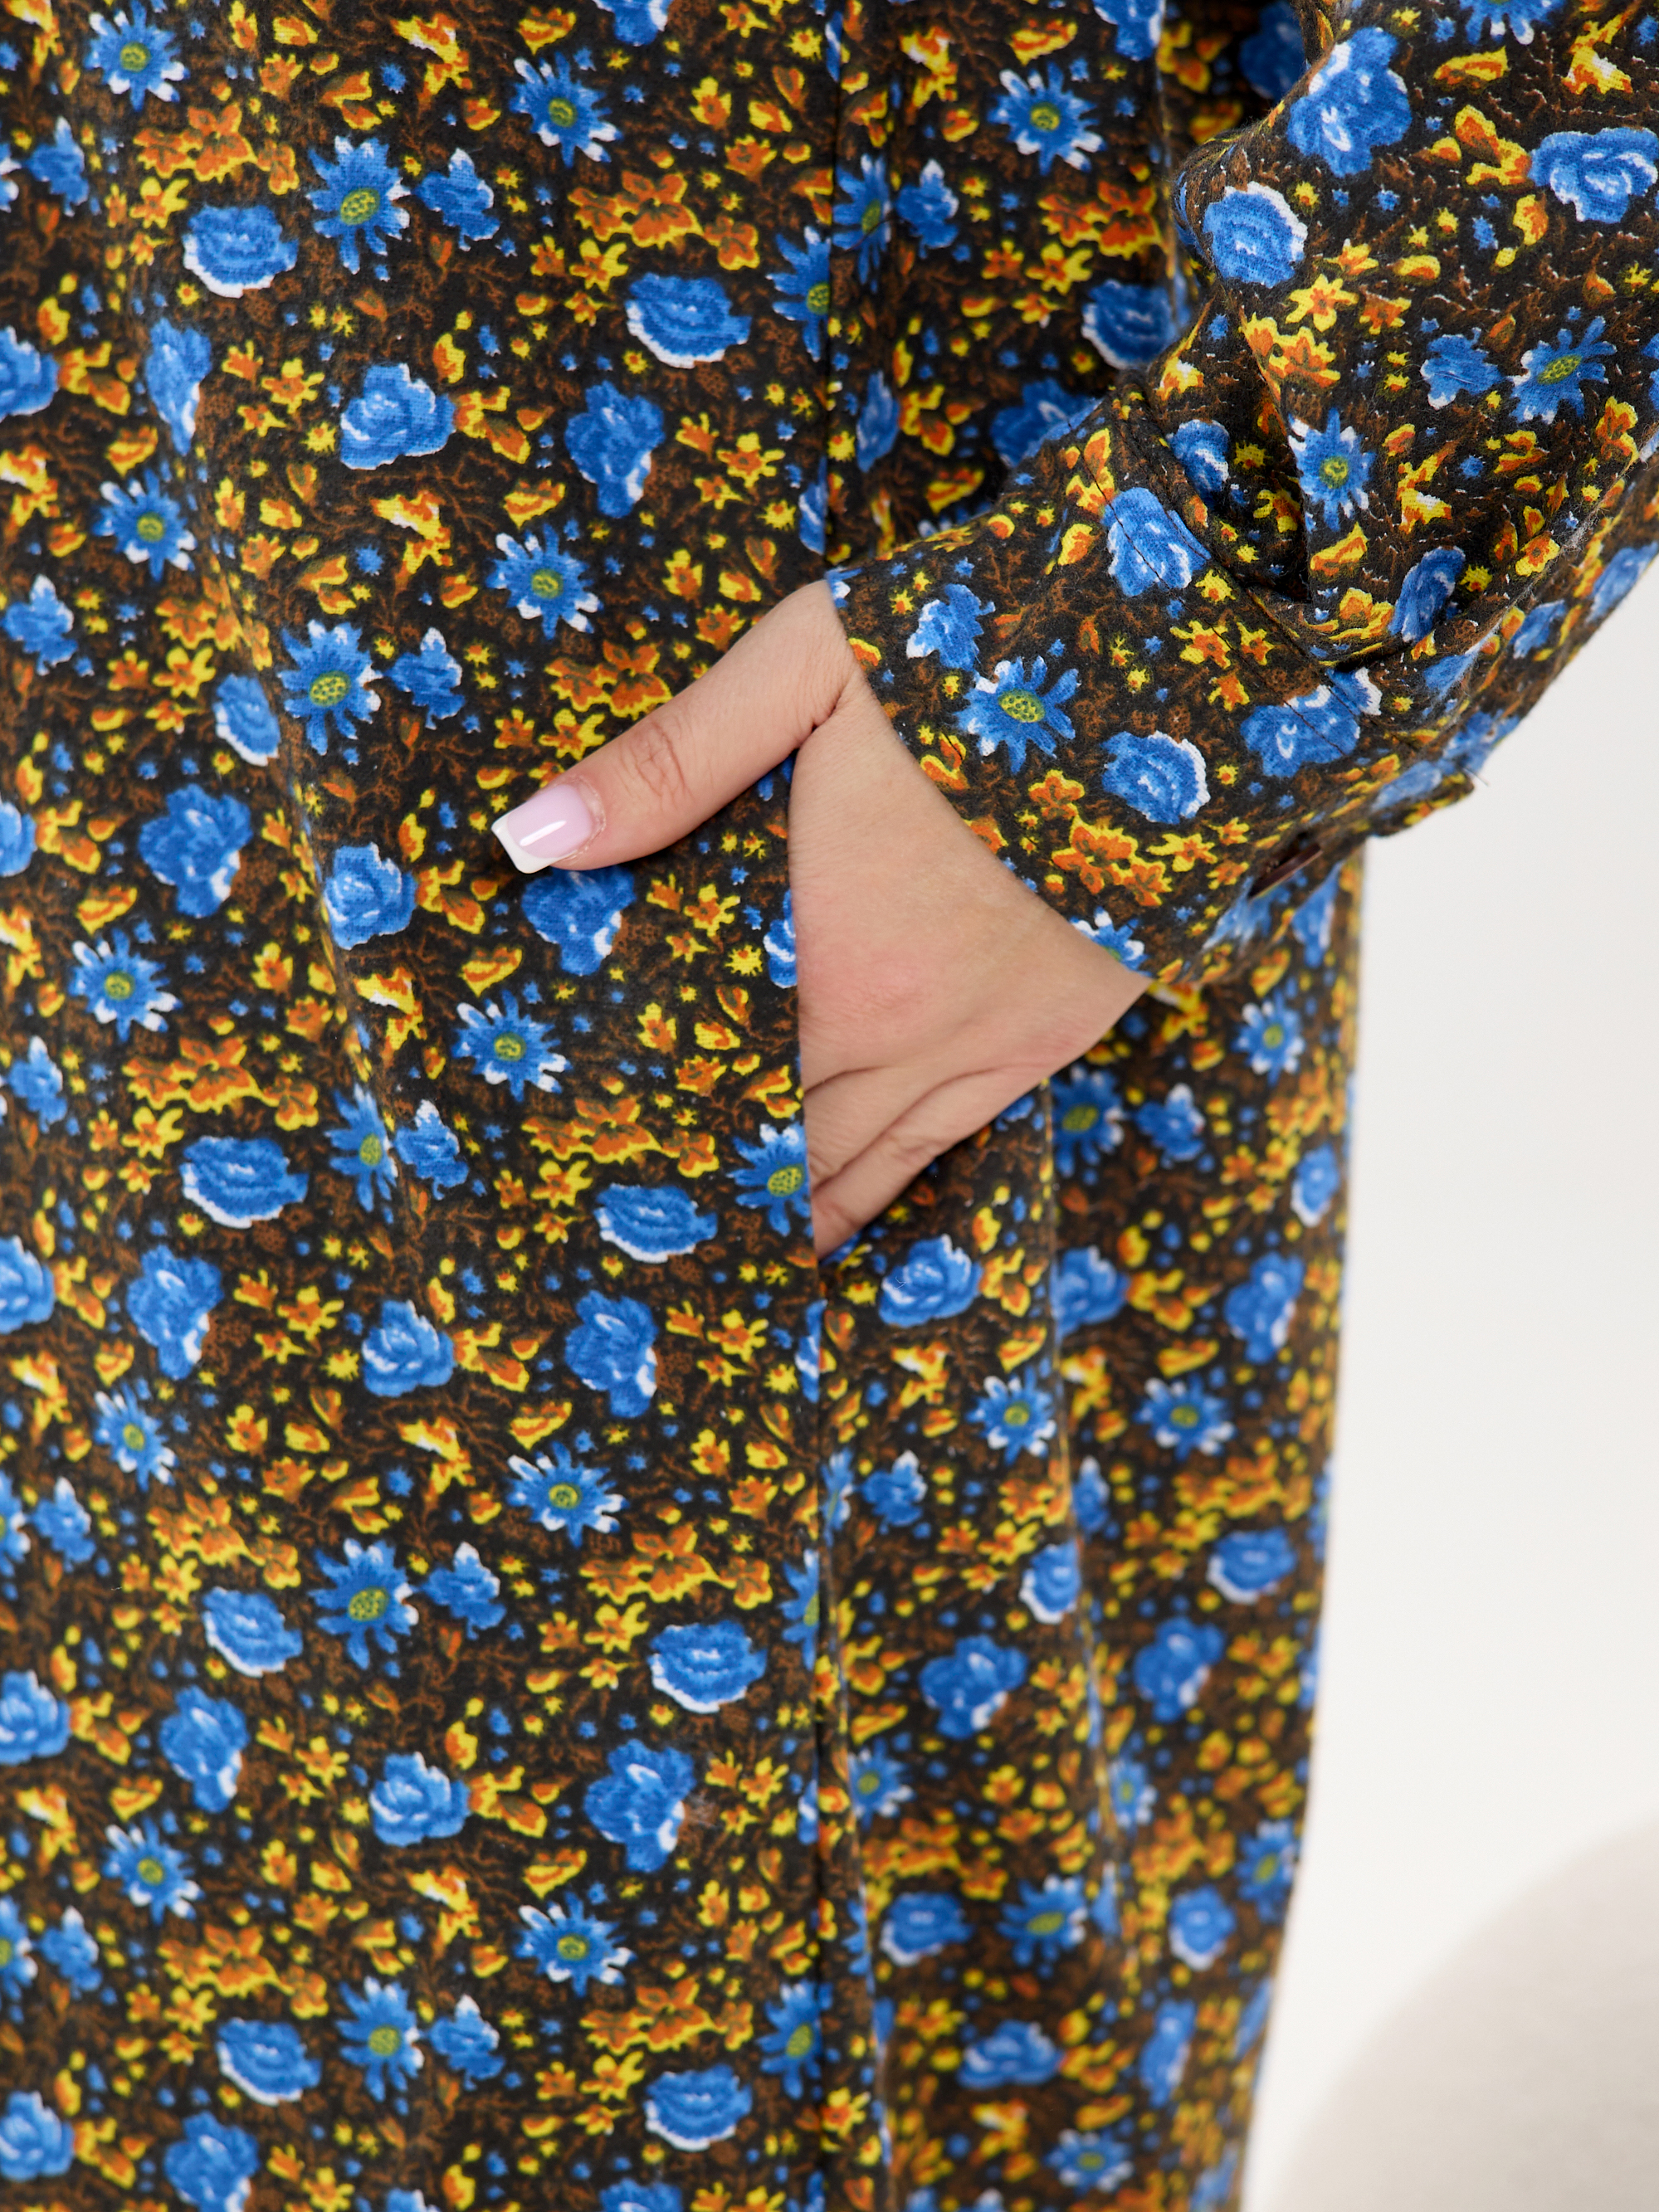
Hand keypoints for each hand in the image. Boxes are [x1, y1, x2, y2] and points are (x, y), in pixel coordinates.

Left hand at [491, 581, 1145, 1256]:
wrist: (1187, 669)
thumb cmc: (985, 653)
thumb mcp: (808, 667)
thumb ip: (669, 763)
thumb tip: (528, 840)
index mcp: (825, 954)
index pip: (704, 1082)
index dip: (640, 1142)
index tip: (573, 1190)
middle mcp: (899, 1029)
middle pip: (775, 1149)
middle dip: (700, 1198)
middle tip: (620, 1256)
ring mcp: (982, 1045)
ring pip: (856, 1172)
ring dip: (782, 1221)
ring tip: (710, 1277)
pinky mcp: (1047, 1040)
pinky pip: (943, 1151)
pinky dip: (876, 1195)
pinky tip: (833, 1226)